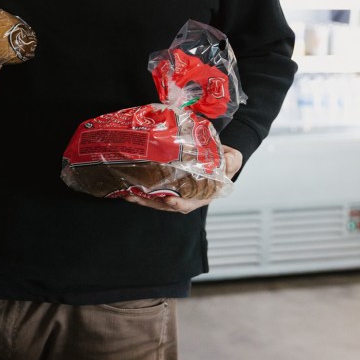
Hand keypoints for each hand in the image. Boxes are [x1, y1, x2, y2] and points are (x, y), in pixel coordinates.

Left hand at [123, 145, 243, 214]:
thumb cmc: (226, 160)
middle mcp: (188, 196)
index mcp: (203, 194)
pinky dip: (143, 189)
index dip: (179, 204)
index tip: (168, 200)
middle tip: (133, 198)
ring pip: (157, 199)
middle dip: (150, 203)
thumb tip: (230, 159)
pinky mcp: (170, 182)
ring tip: (126, 194)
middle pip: (167, 204)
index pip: (190, 203)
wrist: (220, 155)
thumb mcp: (233, 159)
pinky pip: (155, 189)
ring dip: (142, 198)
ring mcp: (178, 190)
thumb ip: (231, 160)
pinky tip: (130, 185)